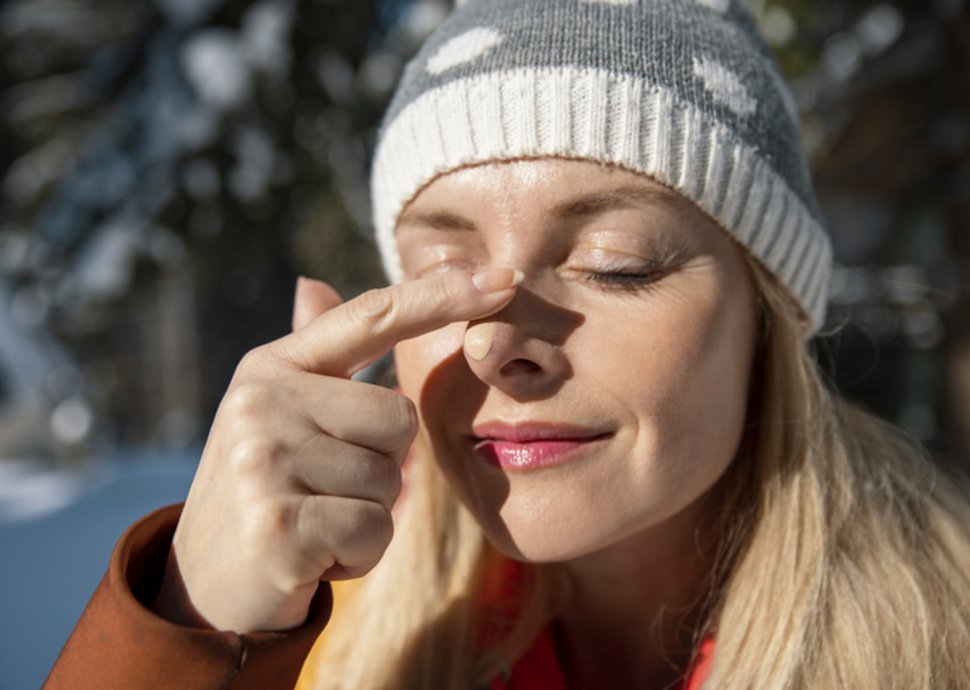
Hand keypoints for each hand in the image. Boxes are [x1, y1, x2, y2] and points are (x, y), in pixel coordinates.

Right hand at [153, 268, 520, 632]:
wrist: (203, 587)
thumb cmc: (264, 490)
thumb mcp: (276, 413)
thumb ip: (311, 356)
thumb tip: (312, 283)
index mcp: (274, 367)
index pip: (372, 316)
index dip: (442, 295)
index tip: (506, 277)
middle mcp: (264, 401)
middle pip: (400, 419)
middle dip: (381, 468)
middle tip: (323, 492)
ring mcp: (266, 460)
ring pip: (391, 481)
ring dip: (368, 516)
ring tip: (314, 523)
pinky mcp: (279, 524)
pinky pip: (375, 530)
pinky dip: (358, 555)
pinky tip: (313, 558)